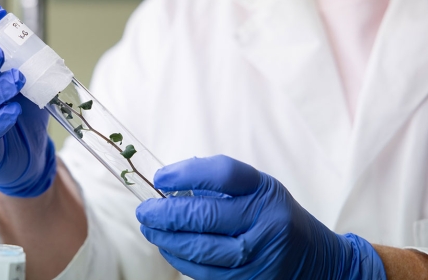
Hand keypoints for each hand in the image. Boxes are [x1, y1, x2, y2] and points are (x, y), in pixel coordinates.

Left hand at [136, 155, 385, 278]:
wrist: (319, 263)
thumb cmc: (275, 218)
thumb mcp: (259, 191)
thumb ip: (220, 185)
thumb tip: (169, 183)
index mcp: (265, 192)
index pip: (223, 174)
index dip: (186, 173)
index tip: (160, 178)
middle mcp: (266, 223)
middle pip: (204, 215)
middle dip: (164, 213)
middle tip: (144, 209)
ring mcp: (259, 256)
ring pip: (199, 249)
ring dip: (165, 238)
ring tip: (149, 228)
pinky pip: (203, 273)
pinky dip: (179, 259)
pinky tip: (168, 248)